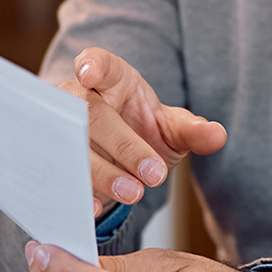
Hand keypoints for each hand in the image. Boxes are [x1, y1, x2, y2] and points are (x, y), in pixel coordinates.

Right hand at [60, 47, 226, 215]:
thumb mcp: (172, 129)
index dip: (91, 66)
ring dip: (102, 172)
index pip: (99, 64)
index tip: (89, 74)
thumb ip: (192, 130)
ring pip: (72, 146)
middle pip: (92, 114)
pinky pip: (57, 174)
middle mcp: (79, 100)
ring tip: (133, 193)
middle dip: (123, 144)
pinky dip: (76, 191)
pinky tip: (94, 207)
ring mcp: (60, 130)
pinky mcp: (54, 161)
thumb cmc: (144, 131)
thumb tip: (217, 135)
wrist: (120, 160)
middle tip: (153, 175)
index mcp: (112, 80)